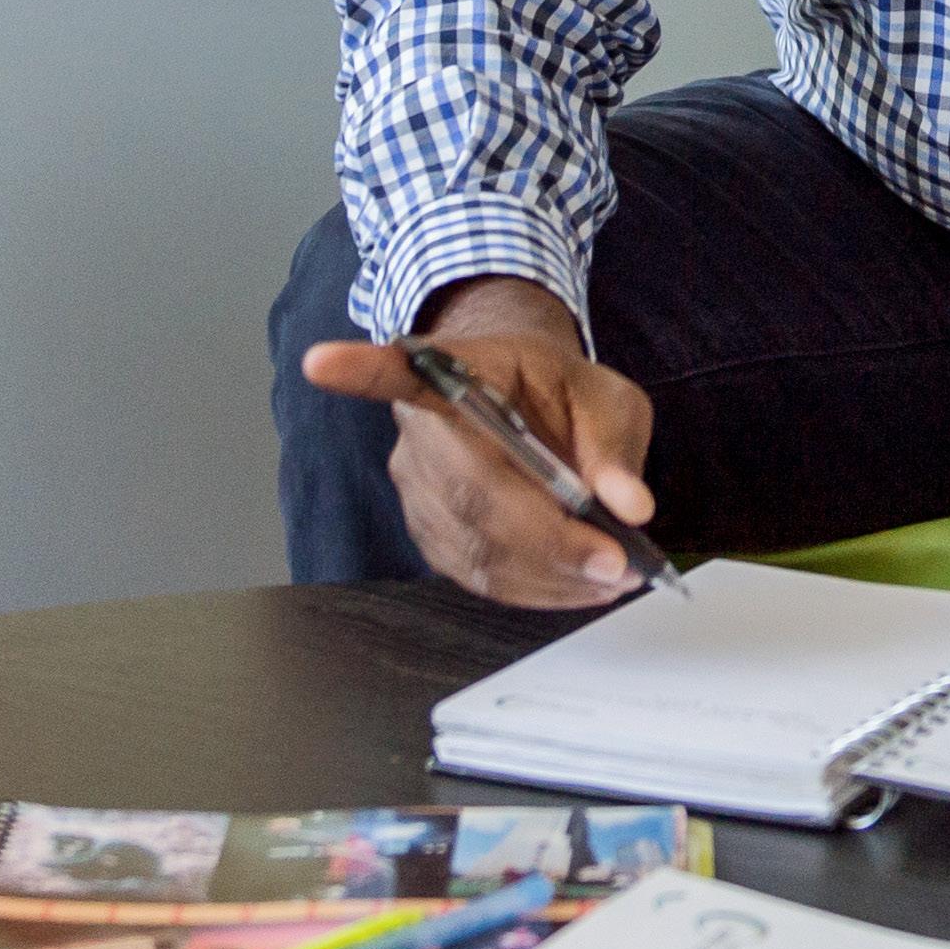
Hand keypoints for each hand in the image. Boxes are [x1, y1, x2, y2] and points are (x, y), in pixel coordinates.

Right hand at [300, 277, 657, 608]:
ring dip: (546, 573)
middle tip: (613, 559)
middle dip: (544, 538)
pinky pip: (476, 572)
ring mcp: (417, 484)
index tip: (320, 362)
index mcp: (456, 368)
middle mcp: (420, 428)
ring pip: (473, 546)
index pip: (398, 368)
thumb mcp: (604, 395)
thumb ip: (613, 443)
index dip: (359, 369)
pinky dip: (532, 587)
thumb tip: (629, 504)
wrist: (528, 399)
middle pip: (466, 491)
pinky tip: (578, 583)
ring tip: (612, 575)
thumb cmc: (558, 391)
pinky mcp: (431, 531)